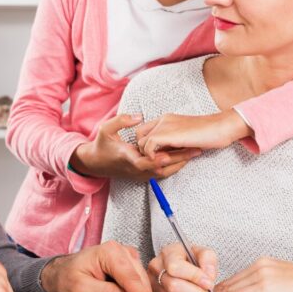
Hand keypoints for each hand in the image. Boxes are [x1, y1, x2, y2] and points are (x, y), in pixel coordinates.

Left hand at [39, 241, 153, 291]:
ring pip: (142, 278)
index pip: (130, 277)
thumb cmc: (69, 279)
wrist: (63, 273)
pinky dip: (139, 290)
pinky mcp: (128, 263)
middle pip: (139, 277)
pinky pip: (139, 278)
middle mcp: (120, 250)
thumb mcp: (82, 290)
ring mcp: (125, 255)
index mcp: (108, 252)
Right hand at [70, 114, 201, 180]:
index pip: (145, 162)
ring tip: (196, 152)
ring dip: (181, 163)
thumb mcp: (106, 129)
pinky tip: (185, 156)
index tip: (170, 153)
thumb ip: (121, 121)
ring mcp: (141, 175)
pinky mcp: (145, 176)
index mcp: (128, 159)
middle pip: (162, 168)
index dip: (158, 159)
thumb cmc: (102, 145)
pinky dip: (175, 166)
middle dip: (180, 159)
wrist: (96, 163)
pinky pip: (163, 173)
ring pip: (165, 172)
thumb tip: (138, 116)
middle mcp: (136, 170)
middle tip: (196, 150)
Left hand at [135, 110, 251, 160]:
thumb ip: (175, 143)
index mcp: (167, 119)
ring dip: (149, 156)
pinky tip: (165, 161)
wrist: (222, 127)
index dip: (147, 145)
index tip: (156, 155)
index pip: (145, 130)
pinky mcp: (167, 134)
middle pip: (139, 136)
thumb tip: (166, 156)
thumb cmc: (210, 134)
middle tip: (158, 162)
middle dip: (144, 151)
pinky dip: (152, 157)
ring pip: (141, 143)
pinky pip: (148, 147)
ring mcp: (164, 126)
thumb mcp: (187, 137)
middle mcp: (163, 120)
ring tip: (164, 163)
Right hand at [148, 242, 216, 291]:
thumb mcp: (203, 253)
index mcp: (168, 252)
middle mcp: (156, 267)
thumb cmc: (192, 259)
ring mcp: (153, 283)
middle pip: (173, 285)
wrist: (183, 267)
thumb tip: (208, 276)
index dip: (194, 276)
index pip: (175, 267)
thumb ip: (208, 260)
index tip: (208, 283)